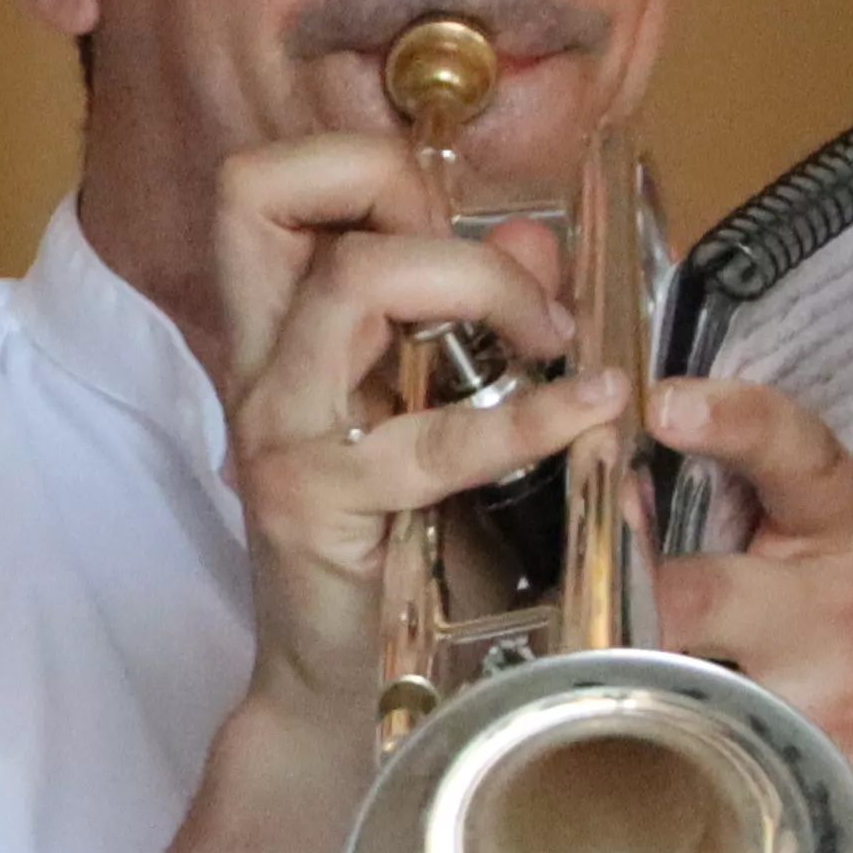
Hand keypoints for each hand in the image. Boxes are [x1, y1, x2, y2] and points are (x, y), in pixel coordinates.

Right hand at [206, 134, 610, 736]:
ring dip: (478, 284)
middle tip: (483, 263)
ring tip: (550, 339)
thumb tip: (536, 237)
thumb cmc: (391, 543)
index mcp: (276, 330)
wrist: (339, 686)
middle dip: (389, 181)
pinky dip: (534, 415)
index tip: (443, 223)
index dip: (358, 165)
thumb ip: (475, 313)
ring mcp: (280, 427)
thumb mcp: (428, 407)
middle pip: (260, 189)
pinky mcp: (318, 502)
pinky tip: (592, 415)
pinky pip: (436, 436)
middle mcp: (260, 363)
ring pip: (355, 281)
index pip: (263, 183)